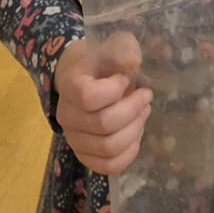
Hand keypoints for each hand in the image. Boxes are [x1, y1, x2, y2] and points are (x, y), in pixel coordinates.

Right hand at [55, 33, 151, 174]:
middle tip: (146, 97)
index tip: (126, 78)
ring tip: (143, 114)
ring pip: (108, 147)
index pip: (89, 97)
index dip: (115, 89)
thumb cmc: (103, 63)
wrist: (85, 80)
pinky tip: (136, 134)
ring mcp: (74, 139)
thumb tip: (132, 63)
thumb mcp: (113, 46)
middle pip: (104, 124)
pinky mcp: (85, 156)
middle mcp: (66, 115)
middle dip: (134, 110)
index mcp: (70, 85)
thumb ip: (122, 49)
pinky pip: (109, 166)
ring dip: (135, 130)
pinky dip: (129, 152)